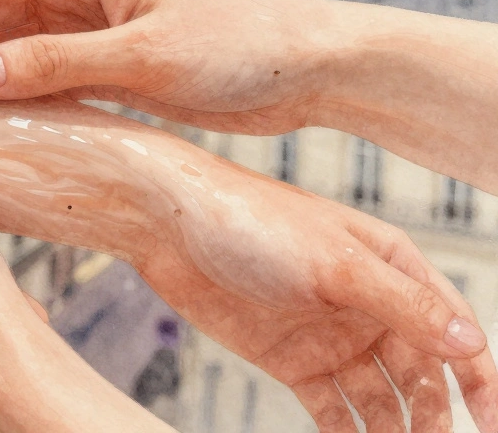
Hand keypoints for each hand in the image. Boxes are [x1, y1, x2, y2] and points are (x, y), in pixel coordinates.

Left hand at [135, 172, 497, 431]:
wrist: (168, 225)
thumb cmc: (253, 222)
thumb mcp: (335, 263)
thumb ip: (403, 304)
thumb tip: (471, 343)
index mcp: (393, 267)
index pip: (454, 331)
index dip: (481, 381)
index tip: (493, 427)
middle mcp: (368, 305)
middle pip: (420, 375)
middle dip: (435, 417)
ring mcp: (329, 335)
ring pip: (379, 399)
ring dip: (395, 432)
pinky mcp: (290, 359)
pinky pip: (331, 409)